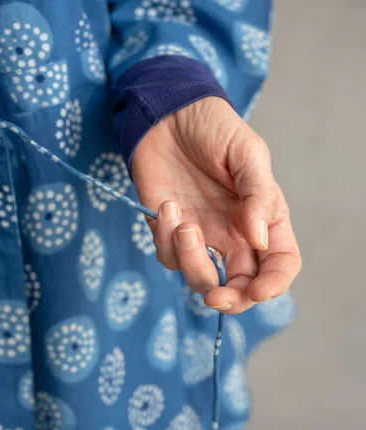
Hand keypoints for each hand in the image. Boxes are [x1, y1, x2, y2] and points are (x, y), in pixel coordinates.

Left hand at [132, 97, 300, 313]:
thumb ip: (258, 196)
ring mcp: (202, 235)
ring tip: (182, 223)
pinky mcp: (169, 231)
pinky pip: (167, 255)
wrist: (169, 115)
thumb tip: (260, 241)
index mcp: (264, 218)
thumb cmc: (214, 128)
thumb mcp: (247, 153)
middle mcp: (235, 234)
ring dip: (191, 260)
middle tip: (216, 297)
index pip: (279, 263)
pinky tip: (165, 206)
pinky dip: (164, 237)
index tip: (259, 290)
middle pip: (240, 286)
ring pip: (200, 277)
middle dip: (231, 300)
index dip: (274, 284)